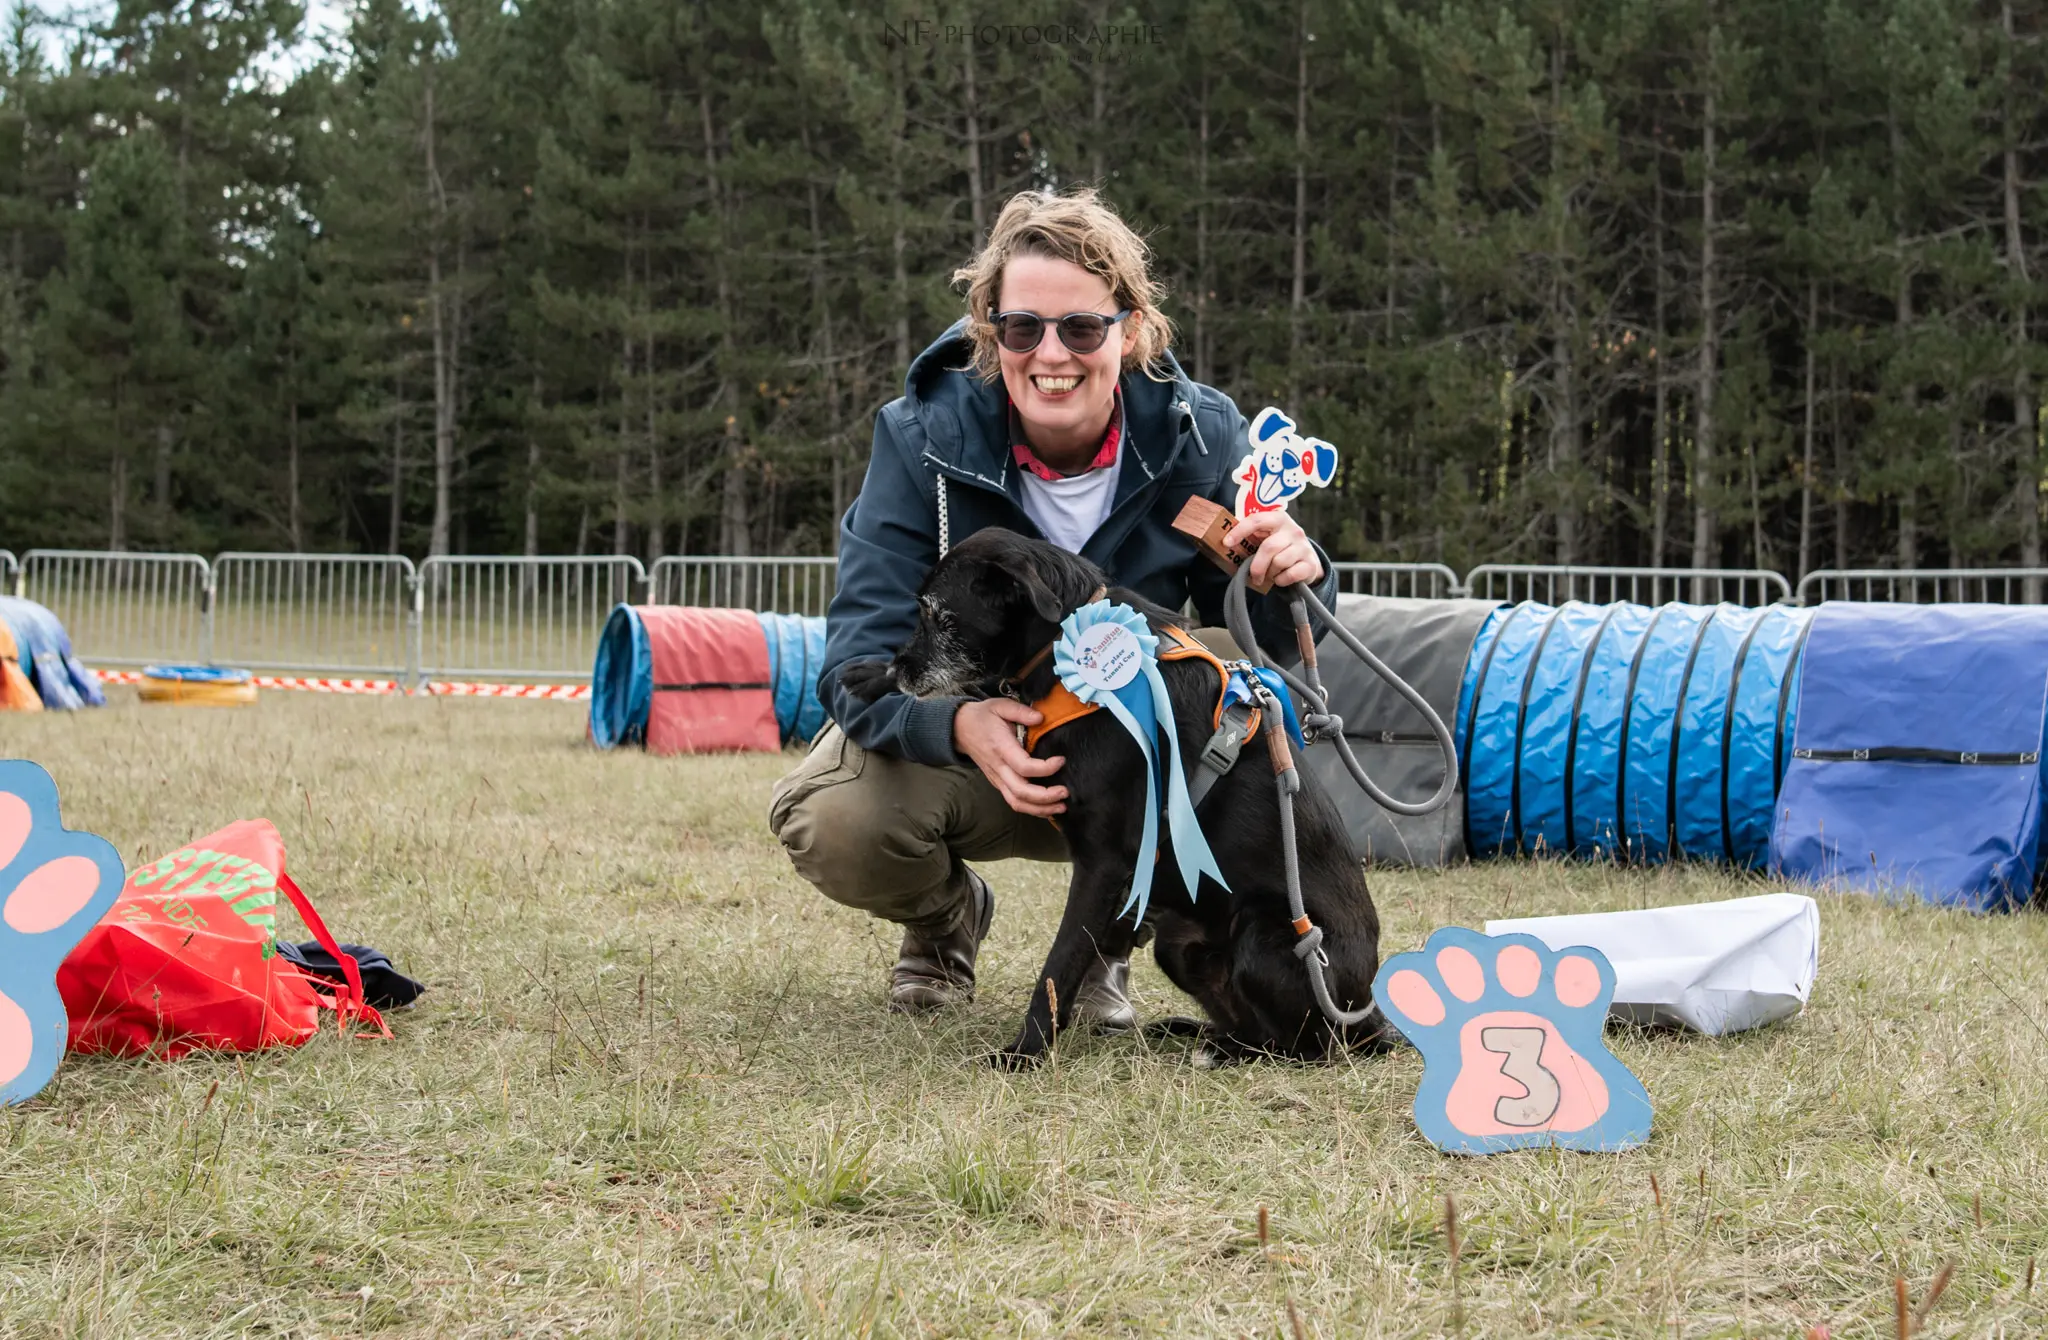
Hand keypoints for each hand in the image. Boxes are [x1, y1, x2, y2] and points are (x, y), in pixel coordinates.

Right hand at [953, 698, 1067, 817]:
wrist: (960, 728)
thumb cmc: (983, 716)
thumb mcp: (1000, 706)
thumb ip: (1020, 711)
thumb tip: (1041, 718)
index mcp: (1001, 748)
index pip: (1024, 766)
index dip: (1045, 768)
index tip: (1061, 760)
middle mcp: (998, 768)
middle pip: (1021, 792)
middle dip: (1046, 796)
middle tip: (1066, 792)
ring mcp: (997, 779)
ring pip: (1017, 803)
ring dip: (1040, 809)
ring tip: (1061, 807)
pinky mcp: (998, 784)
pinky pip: (1014, 802)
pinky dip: (1032, 809)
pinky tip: (1049, 808)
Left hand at [1224, 510, 1324, 593]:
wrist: (1306, 562)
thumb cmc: (1279, 549)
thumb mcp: (1266, 539)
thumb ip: (1250, 538)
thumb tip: (1224, 545)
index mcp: (1278, 519)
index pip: (1257, 520)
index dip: (1240, 531)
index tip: (1226, 543)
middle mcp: (1293, 529)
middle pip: (1269, 547)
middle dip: (1257, 566)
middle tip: (1253, 576)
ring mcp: (1303, 546)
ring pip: (1279, 562)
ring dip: (1270, 573)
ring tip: (1270, 575)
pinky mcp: (1310, 563)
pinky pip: (1290, 575)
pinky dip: (1281, 580)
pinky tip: (1281, 578)